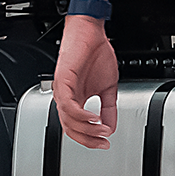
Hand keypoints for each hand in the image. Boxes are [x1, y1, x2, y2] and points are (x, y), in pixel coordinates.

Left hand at [54, 16, 120, 147]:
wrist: (90, 31)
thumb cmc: (95, 54)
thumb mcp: (107, 87)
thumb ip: (109, 108)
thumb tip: (111, 126)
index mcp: (74, 100)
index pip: (76, 128)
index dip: (90, 140)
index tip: (104, 143)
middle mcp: (65, 97)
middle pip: (71, 129)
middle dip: (88, 139)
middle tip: (103, 142)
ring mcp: (62, 90)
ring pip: (69, 120)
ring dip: (87, 129)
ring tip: (101, 130)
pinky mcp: (63, 80)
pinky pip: (69, 105)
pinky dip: (82, 115)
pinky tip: (94, 118)